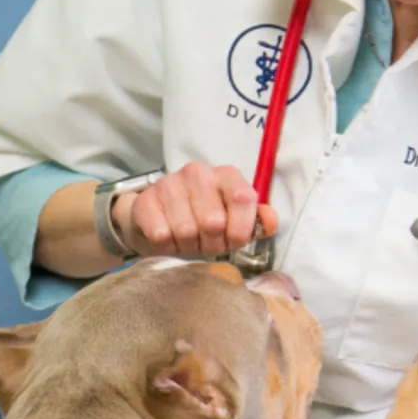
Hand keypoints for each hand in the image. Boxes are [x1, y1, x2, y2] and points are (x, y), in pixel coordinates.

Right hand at [114, 161, 279, 258]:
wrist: (157, 221)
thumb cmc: (202, 221)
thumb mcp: (234, 222)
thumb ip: (257, 222)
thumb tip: (271, 222)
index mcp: (226, 175)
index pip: (243, 198)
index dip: (240, 229)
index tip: (233, 240)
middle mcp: (198, 173)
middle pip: (213, 221)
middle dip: (212, 243)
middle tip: (206, 242)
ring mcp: (170, 184)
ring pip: (186, 230)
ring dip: (188, 245)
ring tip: (188, 241)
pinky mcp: (145, 201)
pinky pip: (161, 234)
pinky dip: (167, 246)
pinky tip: (168, 239)